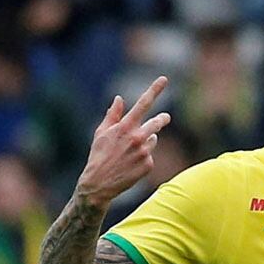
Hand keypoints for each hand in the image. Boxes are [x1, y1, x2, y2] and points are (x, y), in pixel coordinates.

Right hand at [77, 76, 171, 208]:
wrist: (99, 184)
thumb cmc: (98, 156)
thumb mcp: (101, 133)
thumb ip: (112, 115)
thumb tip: (119, 98)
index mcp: (125, 127)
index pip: (143, 103)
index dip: (154, 90)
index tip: (164, 79)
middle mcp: (137, 137)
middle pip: (157, 122)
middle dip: (162, 119)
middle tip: (165, 117)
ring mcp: (144, 152)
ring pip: (153, 139)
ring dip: (147, 140)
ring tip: (131, 150)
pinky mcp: (149, 165)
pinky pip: (150, 155)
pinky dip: (144, 157)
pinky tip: (131, 164)